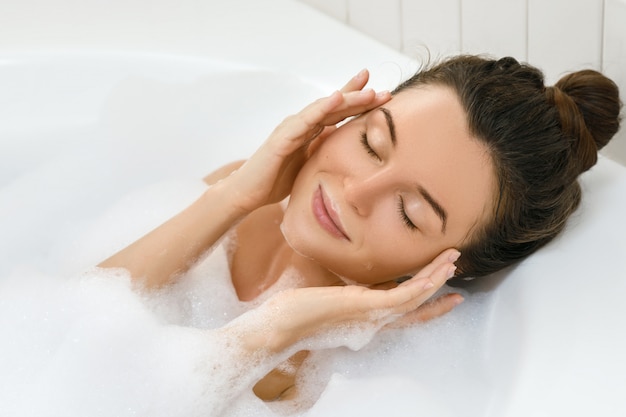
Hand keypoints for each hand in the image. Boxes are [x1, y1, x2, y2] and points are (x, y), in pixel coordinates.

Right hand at [221, 70, 390, 213]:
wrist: (248, 194)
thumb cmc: (276, 179)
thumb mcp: (310, 164)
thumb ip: (324, 151)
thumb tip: (349, 147)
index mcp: (310, 131)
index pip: (337, 112)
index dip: (358, 101)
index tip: (383, 93)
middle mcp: (301, 124)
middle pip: (335, 106)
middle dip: (360, 96)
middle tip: (385, 91)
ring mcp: (291, 129)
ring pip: (323, 109)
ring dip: (346, 98)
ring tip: (367, 90)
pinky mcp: (281, 139)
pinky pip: (304, 121)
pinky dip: (320, 109)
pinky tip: (335, 99)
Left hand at [254, 248, 460, 352]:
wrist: (278, 327)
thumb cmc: (296, 314)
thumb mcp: (328, 300)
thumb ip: (346, 296)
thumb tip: (351, 285)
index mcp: (367, 319)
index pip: (405, 311)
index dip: (428, 303)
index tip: (446, 292)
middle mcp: (374, 321)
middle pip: (416, 306)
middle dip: (439, 288)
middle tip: (457, 271)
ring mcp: (371, 315)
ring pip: (414, 298)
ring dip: (436, 279)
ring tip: (453, 262)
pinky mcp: (365, 307)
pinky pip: (402, 297)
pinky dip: (422, 286)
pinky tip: (435, 275)